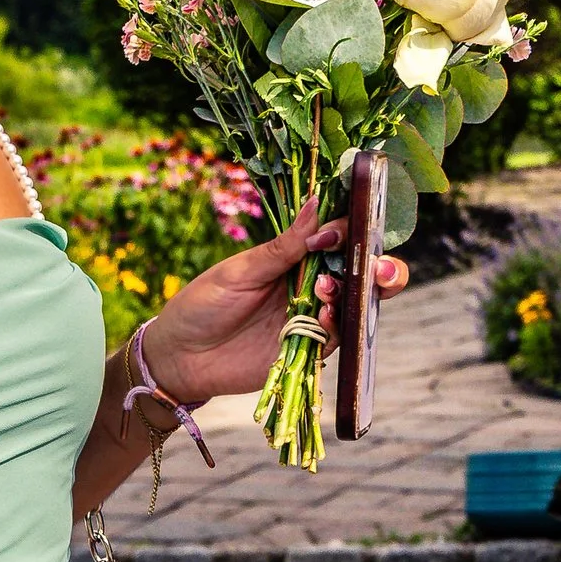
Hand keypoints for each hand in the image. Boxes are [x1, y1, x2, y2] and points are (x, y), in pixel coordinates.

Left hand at [143, 194, 407, 409]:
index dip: (350, 231)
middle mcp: (312, 287)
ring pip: (356, 307)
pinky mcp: (306, 351)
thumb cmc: (203, 305)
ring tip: (328, 289)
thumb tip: (315, 205)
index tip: (338, 230)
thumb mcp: (239, 271)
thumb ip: (281, 247)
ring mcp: (311, 319)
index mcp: (296, 259)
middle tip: (375, 266)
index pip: (339, 239)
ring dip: (354, 296)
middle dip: (380, 268)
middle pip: (362, 275)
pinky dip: (334, 325)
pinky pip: (334, 338)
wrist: (180, 356)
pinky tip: (321, 316)